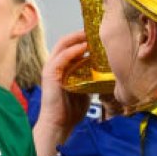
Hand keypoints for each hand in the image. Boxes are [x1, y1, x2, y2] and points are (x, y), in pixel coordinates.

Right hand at [31, 30, 93, 155]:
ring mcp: (51, 69)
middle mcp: (54, 65)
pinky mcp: (50, 74)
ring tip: (91, 35)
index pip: (70, 46)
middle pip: (66, 42)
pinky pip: (62, 57)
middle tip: (96, 30)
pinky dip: (73, 50)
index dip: (83, 38)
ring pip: (63, 45)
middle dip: (81, 34)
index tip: (98, 35)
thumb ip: (90, 77)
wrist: (59, 125)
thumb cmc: (71, 110)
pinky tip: (85, 47)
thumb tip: (106, 70)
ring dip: (78, 38)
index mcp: (61, 68)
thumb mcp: (85, 89)